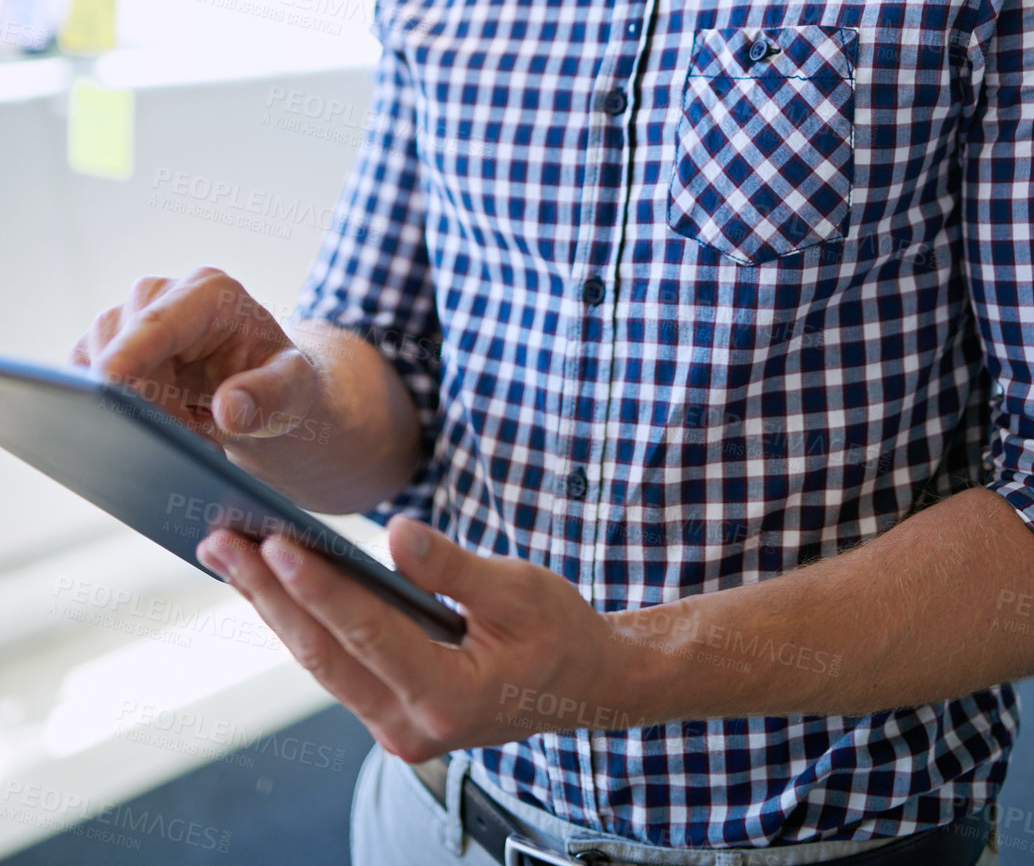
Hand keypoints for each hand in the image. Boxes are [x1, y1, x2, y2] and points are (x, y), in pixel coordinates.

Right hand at [69, 265, 321, 447]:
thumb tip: (230, 410)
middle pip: (123, 344)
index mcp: (211, 293)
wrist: (257, 386)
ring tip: (188, 431)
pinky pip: (82, 377)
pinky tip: (151, 425)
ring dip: (132, 407)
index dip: (131, 350)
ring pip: (96, 361)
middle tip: (193, 438)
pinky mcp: (102, 346)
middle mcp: (162, 294)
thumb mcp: (293, 391)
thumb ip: (270, 396)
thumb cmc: (277, 382)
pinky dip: (108, 408)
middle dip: (148, 400)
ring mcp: (127, 319)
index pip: (162, 321)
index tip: (107, 381)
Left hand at [195, 517, 637, 758]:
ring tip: (227, 555)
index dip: (320, 588)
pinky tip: (270, 585)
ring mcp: (395, 728)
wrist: (582, 686)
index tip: (275, 544)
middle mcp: (412, 728)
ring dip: (273, 606)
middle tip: (220, 542)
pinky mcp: (388, 712)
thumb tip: (397, 534)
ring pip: (321, 662)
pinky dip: (301, 621)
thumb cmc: (558, 632)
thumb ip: (453, 568)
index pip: (369, 636)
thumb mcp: (519, 590)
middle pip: (325, 655)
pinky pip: (335, 664)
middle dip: (268, 595)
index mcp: (451, 700)